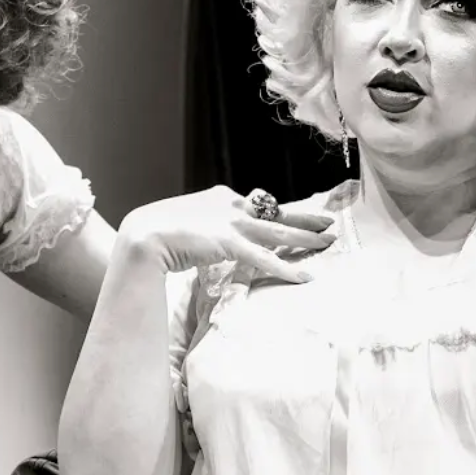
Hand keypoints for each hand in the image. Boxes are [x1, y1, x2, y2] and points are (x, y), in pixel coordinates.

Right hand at [119, 186, 336, 283]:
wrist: (145, 234)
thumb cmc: (159, 231)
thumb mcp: (188, 222)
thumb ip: (207, 228)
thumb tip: (213, 241)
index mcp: (222, 197)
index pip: (259, 205)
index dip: (280, 212)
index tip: (295, 215)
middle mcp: (232, 205)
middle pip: (277, 212)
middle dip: (305, 217)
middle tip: (329, 221)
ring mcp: (233, 223)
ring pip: (279, 231)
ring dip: (306, 237)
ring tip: (329, 241)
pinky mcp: (231, 243)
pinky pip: (265, 259)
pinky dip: (286, 269)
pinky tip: (304, 277)